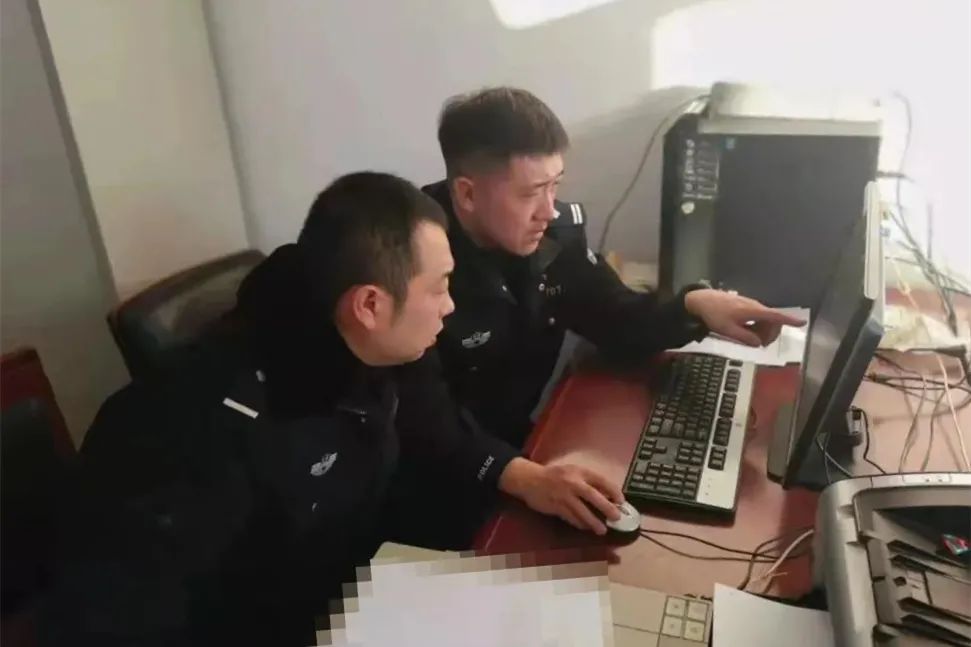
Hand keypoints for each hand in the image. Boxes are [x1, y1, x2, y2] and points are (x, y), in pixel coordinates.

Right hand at [497, 458, 623, 534]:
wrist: (529, 479)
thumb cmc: (554, 475)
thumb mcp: (572, 472)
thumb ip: (587, 481)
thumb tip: (607, 495)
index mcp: (578, 471)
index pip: (600, 480)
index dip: (612, 490)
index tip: (621, 500)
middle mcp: (572, 482)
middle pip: (592, 496)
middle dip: (606, 507)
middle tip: (616, 517)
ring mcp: (563, 495)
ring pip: (581, 511)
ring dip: (593, 521)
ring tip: (602, 530)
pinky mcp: (555, 506)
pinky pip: (570, 517)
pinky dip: (579, 523)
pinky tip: (585, 528)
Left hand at [684, 289, 805, 346]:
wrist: (700, 301)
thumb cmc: (714, 314)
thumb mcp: (728, 331)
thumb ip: (745, 338)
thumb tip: (759, 344)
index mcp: (753, 311)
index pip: (776, 316)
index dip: (790, 320)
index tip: (802, 322)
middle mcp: (754, 306)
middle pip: (772, 321)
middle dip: (770, 333)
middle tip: (758, 343)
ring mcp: (750, 304)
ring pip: (765, 320)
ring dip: (762, 330)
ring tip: (748, 337)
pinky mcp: (745, 305)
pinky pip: (757, 317)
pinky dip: (756, 325)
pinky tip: (744, 330)